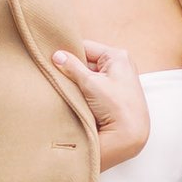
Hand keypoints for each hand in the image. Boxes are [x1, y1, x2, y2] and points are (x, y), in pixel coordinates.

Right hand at [49, 39, 151, 169]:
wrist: (129, 135)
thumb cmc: (115, 106)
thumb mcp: (90, 83)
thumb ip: (72, 67)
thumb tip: (57, 55)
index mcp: (117, 56)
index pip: (85, 47)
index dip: (68, 53)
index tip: (52, 60)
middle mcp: (119, 65)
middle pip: (86, 61)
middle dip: (72, 69)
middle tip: (56, 75)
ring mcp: (117, 80)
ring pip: (88, 76)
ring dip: (77, 82)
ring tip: (66, 88)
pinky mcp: (113, 95)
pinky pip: (92, 87)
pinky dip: (83, 91)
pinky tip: (75, 97)